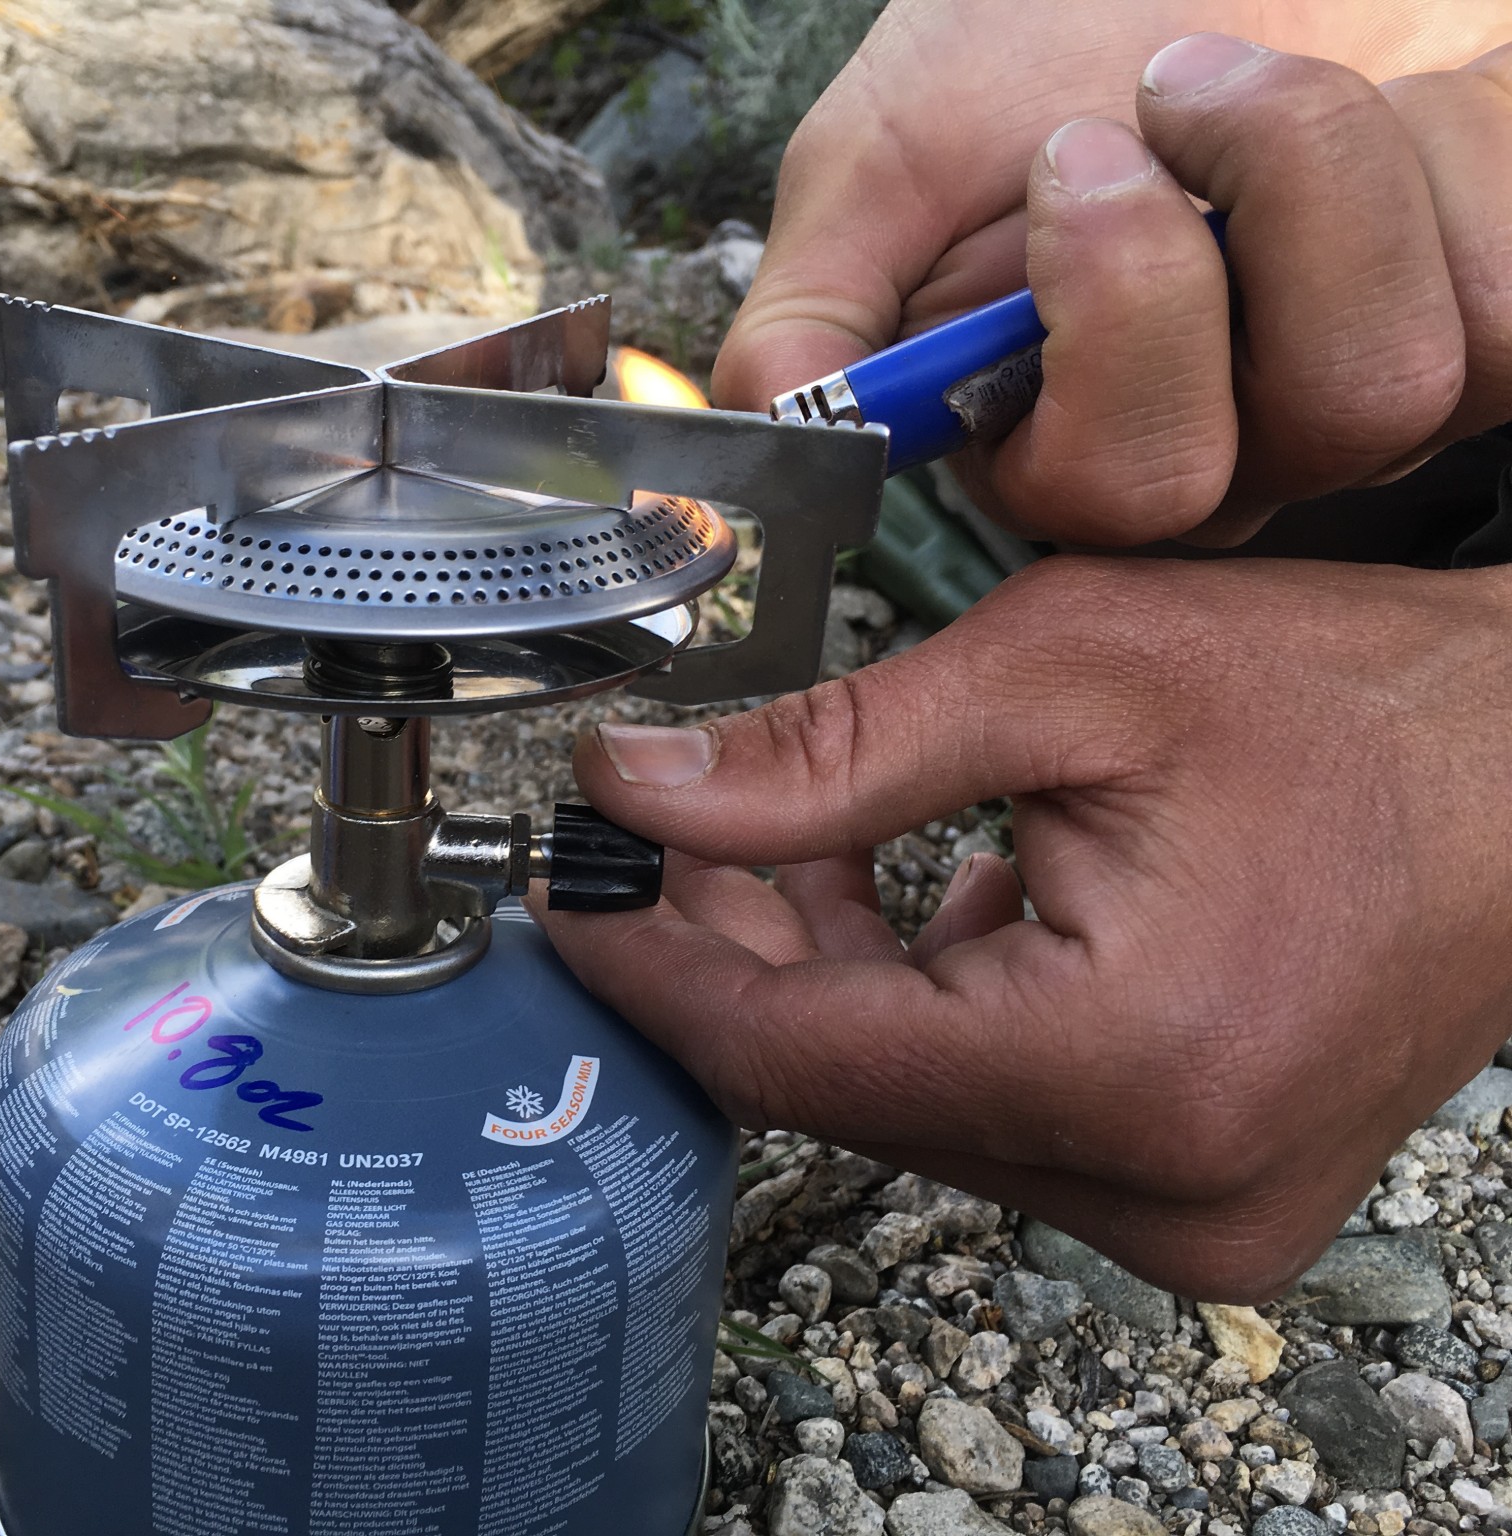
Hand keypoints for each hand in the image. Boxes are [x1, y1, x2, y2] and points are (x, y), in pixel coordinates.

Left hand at [536, 559, 1511, 1299]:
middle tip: (657, 833)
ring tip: (774, 838)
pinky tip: (897, 893)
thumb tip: (639, 787)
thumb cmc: (1356, 707)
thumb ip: (830, 747)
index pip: (793, 1054)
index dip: (653, 962)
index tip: (570, 884)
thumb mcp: (1066, 671)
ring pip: (905, 1102)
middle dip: (728, 952)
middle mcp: (1159, 1189)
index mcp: (1128, 1069)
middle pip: (839, 1087)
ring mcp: (1186, 1215)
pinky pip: (988, 1112)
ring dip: (819, 974)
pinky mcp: (1194, 1196)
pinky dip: (918, 1007)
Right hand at [715, 2, 1511, 544]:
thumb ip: (813, 308)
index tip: (1064, 172)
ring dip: (1317, 171)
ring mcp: (1362, 394)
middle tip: (1146, 117)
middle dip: (1189, 264)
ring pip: (1388, 385)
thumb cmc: (1045, 38)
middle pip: (1240, 464)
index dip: (1099, 350)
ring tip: (1245, 81)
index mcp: (1058, 438)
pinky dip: (1455, 150)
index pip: (1094, 500)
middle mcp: (1218, 449)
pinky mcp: (1496, 321)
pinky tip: (1396, 101)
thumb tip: (762, 433)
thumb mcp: (883, 156)